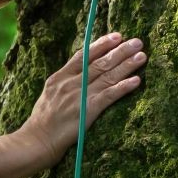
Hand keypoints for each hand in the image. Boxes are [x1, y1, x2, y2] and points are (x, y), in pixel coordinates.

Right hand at [19, 32, 145, 165]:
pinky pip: (109, 95)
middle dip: (120, 51)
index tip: (117, 36)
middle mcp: (70, 83)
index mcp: (59, 77)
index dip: (101, 44)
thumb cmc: (41, 123)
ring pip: (107, 76)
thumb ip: (63, 85)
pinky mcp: (88, 110)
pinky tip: (136, 81)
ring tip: (142, 56)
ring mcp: (79, 96)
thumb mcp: (48, 96)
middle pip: (99, 63)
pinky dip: (124, 87)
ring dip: (127, 65)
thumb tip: (77, 77)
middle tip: (137, 41)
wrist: (35, 141)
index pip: (83, 55)